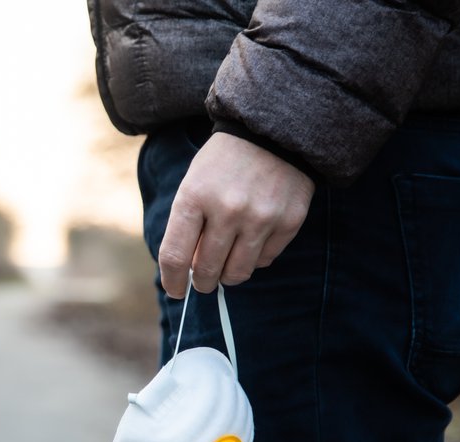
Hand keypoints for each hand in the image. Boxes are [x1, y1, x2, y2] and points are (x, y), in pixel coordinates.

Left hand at [158, 132, 314, 297]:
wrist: (273, 132)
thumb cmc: (223, 164)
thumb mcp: (193, 185)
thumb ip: (187, 226)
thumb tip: (185, 271)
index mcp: (194, 198)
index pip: (175, 256)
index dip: (172, 281)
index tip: (175, 291)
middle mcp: (227, 211)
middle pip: (206, 270)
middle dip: (201, 282)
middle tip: (203, 281)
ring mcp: (260, 218)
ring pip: (237, 273)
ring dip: (227, 277)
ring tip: (226, 267)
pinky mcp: (288, 222)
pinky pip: (265, 260)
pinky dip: (255, 259)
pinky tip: (252, 242)